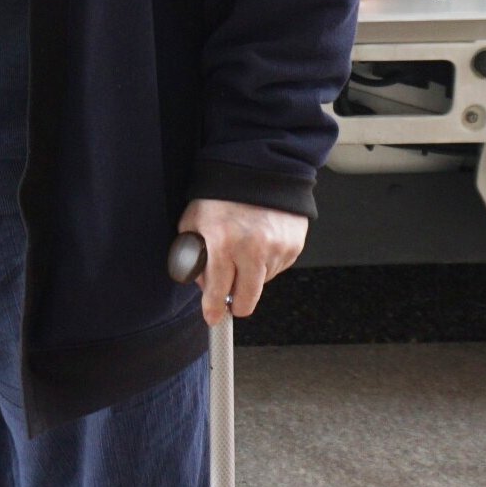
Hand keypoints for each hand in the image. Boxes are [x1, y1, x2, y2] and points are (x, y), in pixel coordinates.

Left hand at [178, 198, 307, 326]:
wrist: (258, 169)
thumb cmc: (222, 194)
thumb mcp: (194, 220)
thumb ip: (192, 254)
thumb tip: (202, 284)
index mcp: (223, 242)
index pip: (218, 292)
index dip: (213, 310)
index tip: (213, 316)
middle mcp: (252, 249)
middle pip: (246, 301)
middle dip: (236, 303)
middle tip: (229, 296)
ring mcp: (276, 248)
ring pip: (262, 284)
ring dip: (252, 275)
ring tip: (244, 248)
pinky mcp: (293, 246)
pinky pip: (277, 268)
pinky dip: (267, 262)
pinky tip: (260, 241)